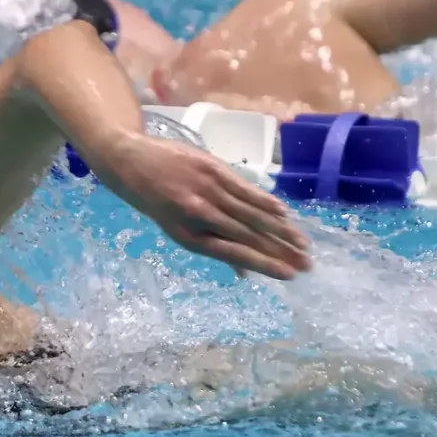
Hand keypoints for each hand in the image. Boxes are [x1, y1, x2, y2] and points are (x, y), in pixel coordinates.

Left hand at [111, 133, 311, 279]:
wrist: (129, 161)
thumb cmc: (155, 199)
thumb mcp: (175, 228)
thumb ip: (212, 246)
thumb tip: (244, 274)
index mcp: (188, 236)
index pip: (233, 254)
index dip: (263, 265)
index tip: (288, 275)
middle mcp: (198, 216)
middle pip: (247, 237)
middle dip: (280, 252)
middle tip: (307, 263)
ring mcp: (206, 191)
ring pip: (250, 214)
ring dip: (280, 230)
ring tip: (302, 243)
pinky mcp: (211, 169)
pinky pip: (244, 189)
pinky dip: (265, 202)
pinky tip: (284, 213)